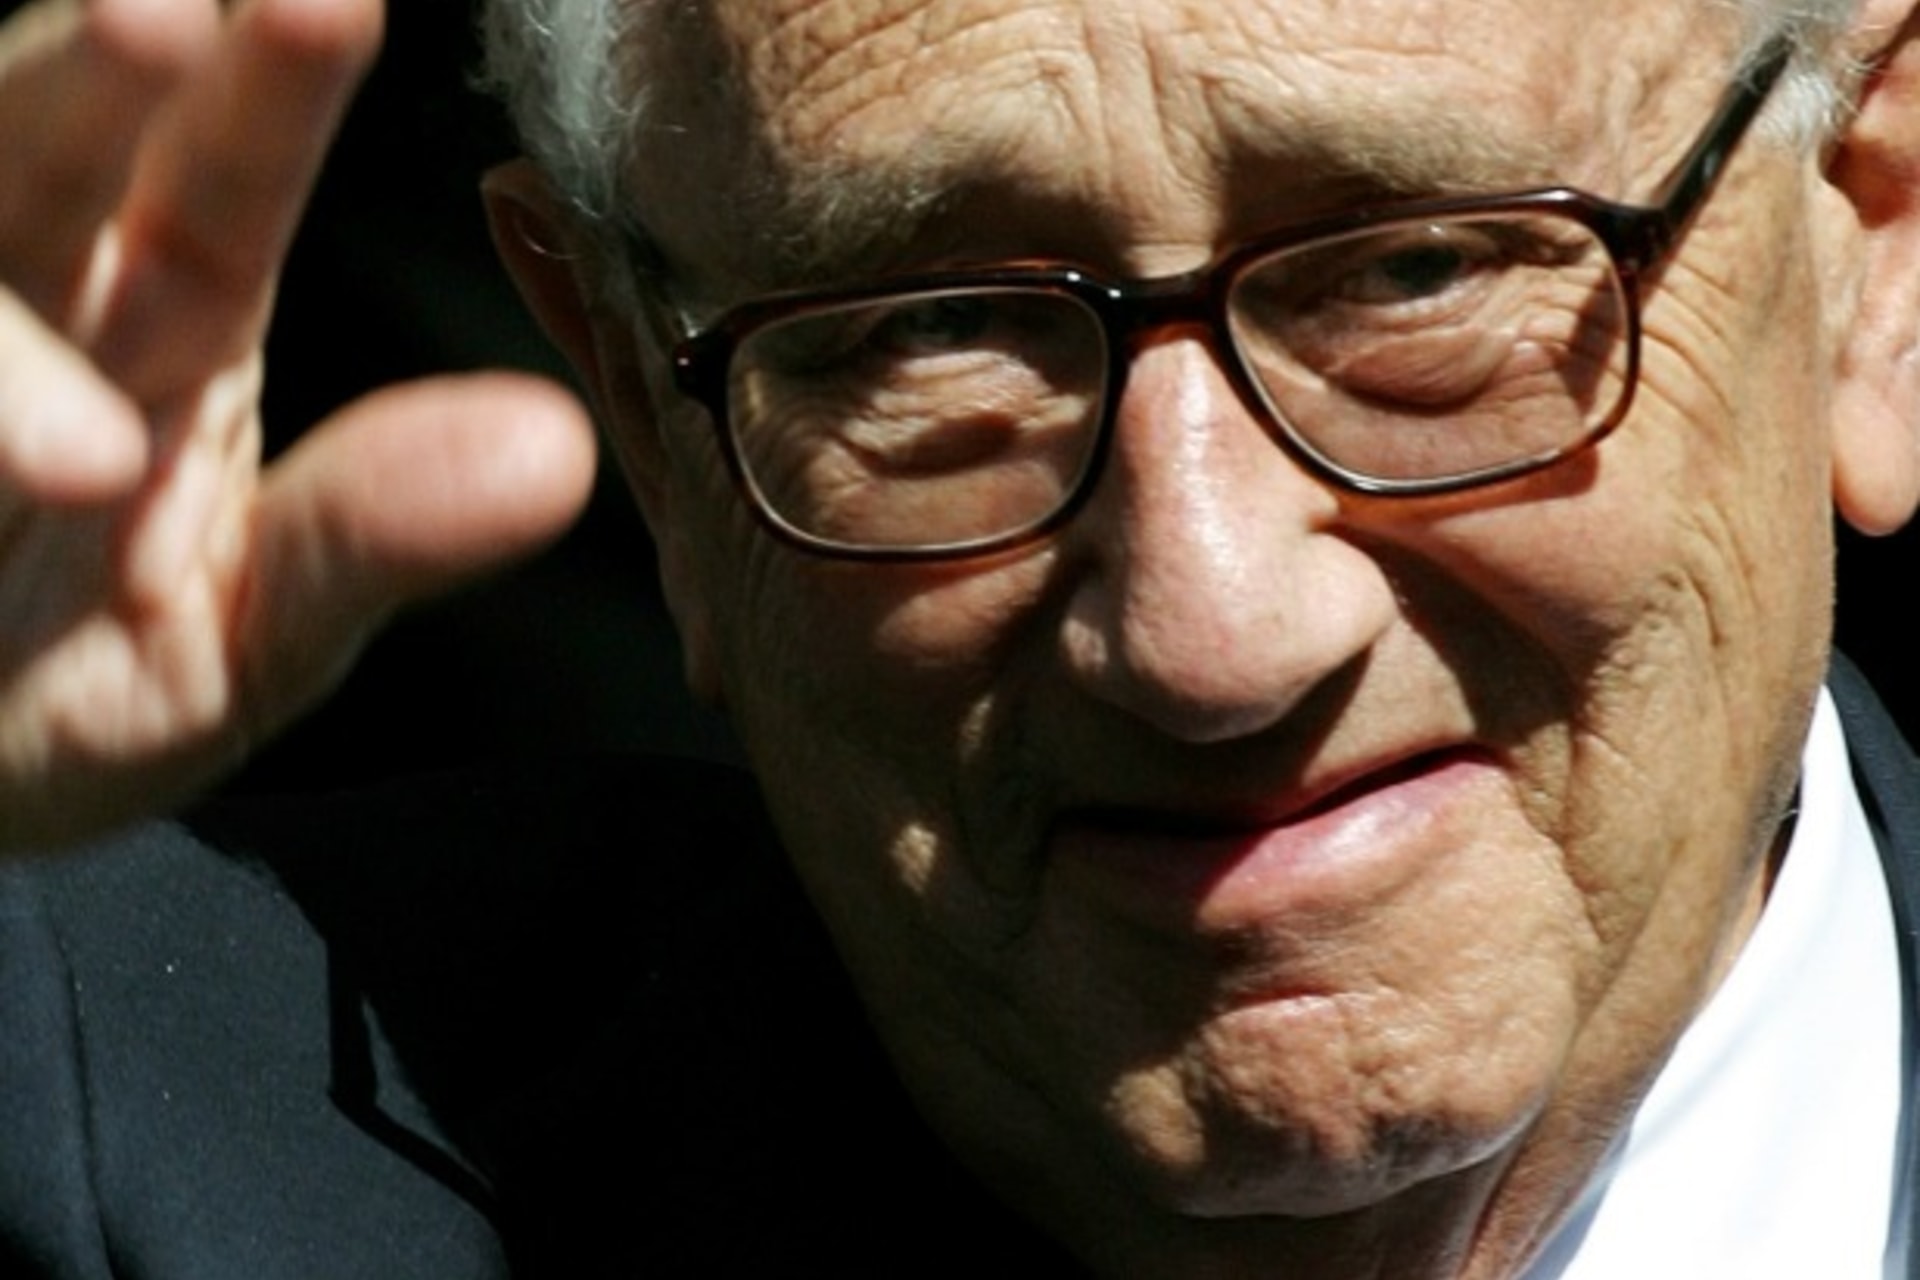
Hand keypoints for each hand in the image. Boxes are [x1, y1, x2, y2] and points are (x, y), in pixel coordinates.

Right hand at [0, 0, 595, 852]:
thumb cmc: (88, 687)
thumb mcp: (252, 634)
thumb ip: (372, 538)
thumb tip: (554, 451)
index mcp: (168, 325)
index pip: (223, 183)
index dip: (271, 94)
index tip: (328, 3)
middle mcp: (38, 295)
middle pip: (47, 142)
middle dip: (98, 72)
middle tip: (170, 16)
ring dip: (11, 148)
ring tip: (91, 194)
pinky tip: (36, 424)